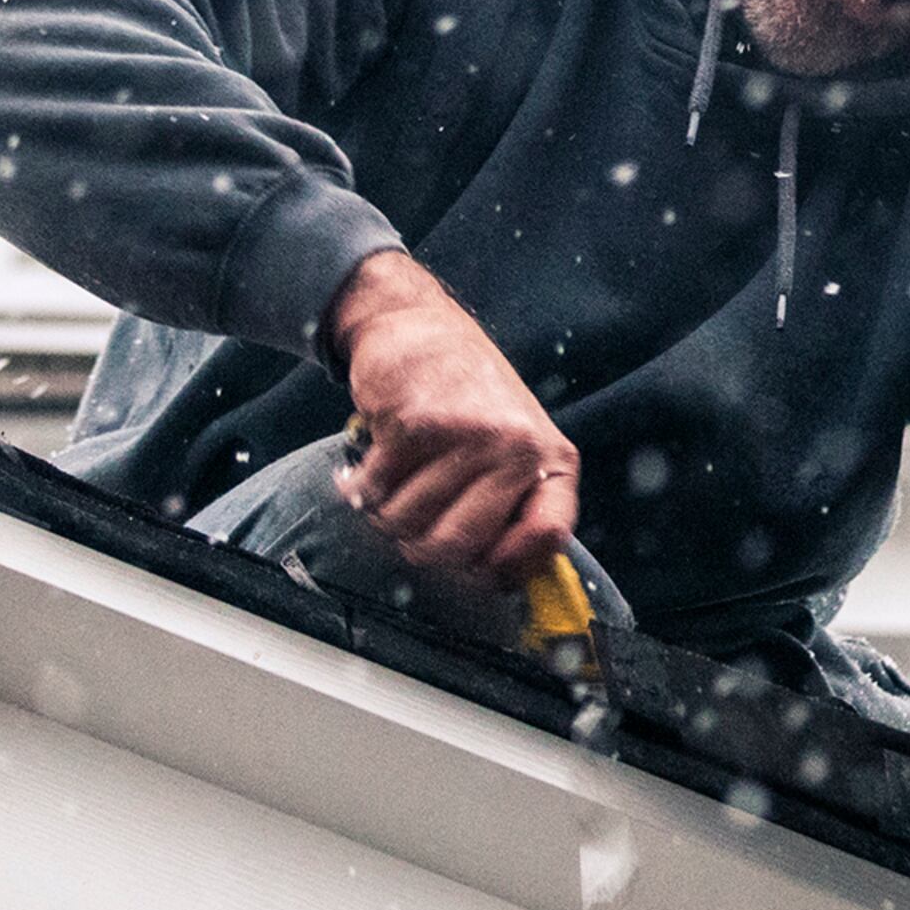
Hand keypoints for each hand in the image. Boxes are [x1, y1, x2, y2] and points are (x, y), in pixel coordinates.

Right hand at [322, 252, 578, 586]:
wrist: (420, 326)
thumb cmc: (469, 398)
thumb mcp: (517, 448)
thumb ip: (518, 508)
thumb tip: (504, 583)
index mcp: (550, 460)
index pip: (547, 538)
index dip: (504, 568)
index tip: (476, 569)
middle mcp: (516, 448)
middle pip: (454, 548)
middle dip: (422, 546)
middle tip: (415, 521)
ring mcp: (466, 435)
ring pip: (405, 524)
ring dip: (386, 513)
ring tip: (395, 481)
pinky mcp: (413, 424)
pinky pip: (373, 493)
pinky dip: (359, 487)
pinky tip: (368, 465)